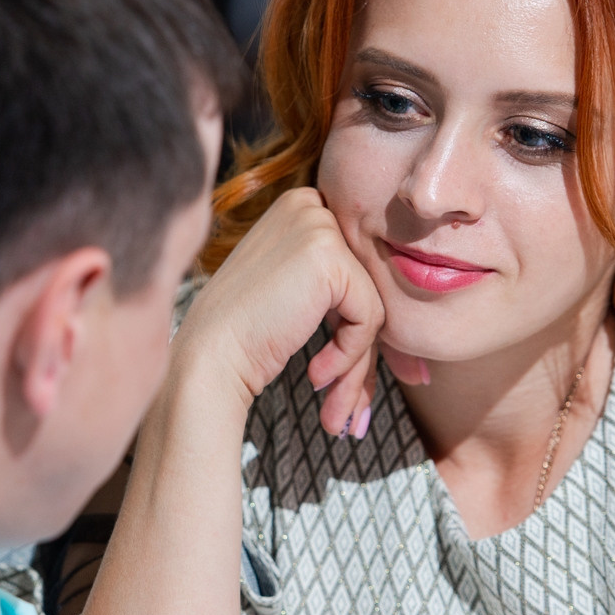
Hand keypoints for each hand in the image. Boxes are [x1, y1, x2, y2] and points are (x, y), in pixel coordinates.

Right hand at [175, 187, 383, 436]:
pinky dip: (350, 354)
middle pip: (367, 285)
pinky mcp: (329, 257)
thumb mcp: (297, 295)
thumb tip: (406, 326)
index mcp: (302, 206)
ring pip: (373, 304)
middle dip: (363, 354)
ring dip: (358, 365)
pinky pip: (370, 316)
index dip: (360, 325)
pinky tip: (315, 374)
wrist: (209, 358)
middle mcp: (311, 205)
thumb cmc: (245, 337)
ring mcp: (318, 226)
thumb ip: (341, 288)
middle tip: (350, 409)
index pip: (358, 267)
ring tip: (335, 410)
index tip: (358, 377)